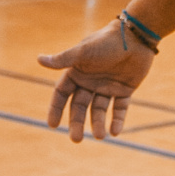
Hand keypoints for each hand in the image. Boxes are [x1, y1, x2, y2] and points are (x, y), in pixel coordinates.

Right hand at [38, 20, 157, 141]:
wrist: (135, 36)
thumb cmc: (106, 41)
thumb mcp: (83, 51)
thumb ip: (63, 59)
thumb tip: (39, 59)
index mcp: (77, 72)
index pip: (62, 94)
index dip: (56, 109)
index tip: (53, 125)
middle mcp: (90, 82)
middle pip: (80, 107)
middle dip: (77, 123)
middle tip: (76, 139)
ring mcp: (107, 87)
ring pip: (99, 110)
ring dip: (99, 124)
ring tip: (101, 136)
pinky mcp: (124, 90)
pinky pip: (119, 108)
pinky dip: (117, 120)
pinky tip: (115, 132)